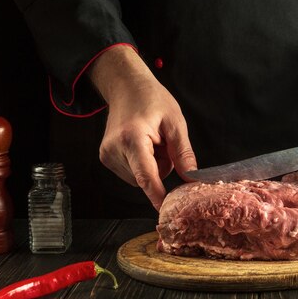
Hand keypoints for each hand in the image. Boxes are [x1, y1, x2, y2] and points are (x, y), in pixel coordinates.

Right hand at [89, 45, 196, 209]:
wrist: (126, 87)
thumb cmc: (152, 100)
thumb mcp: (175, 123)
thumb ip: (183, 153)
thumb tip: (191, 179)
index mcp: (132, 138)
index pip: (146, 176)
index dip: (157, 195)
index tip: (165, 211)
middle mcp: (114, 149)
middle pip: (145, 179)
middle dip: (160, 167)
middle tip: (162, 143)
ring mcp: (107, 155)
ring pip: (139, 178)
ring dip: (151, 166)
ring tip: (151, 142)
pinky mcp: (106, 158)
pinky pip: (132, 173)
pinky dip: (142, 164)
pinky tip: (142, 145)